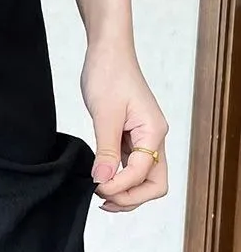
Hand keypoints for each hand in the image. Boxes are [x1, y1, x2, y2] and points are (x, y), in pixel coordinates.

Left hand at [80, 40, 168, 211]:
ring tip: (101, 196)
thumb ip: (105, 150)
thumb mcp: (104, 114)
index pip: (142, 172)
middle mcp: (155, 137)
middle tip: (103, 200)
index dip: (120, 186)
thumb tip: (103, 181)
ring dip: (127, 191)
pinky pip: (132, 165)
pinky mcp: (132, 136)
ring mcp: (144, 138)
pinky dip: (121, 178)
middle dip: (132, 197)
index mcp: (154, 131)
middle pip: (154, 182)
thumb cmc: (109, 74)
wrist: (107, 51)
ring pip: (145, 177)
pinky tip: (103, 180)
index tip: (96, 188)